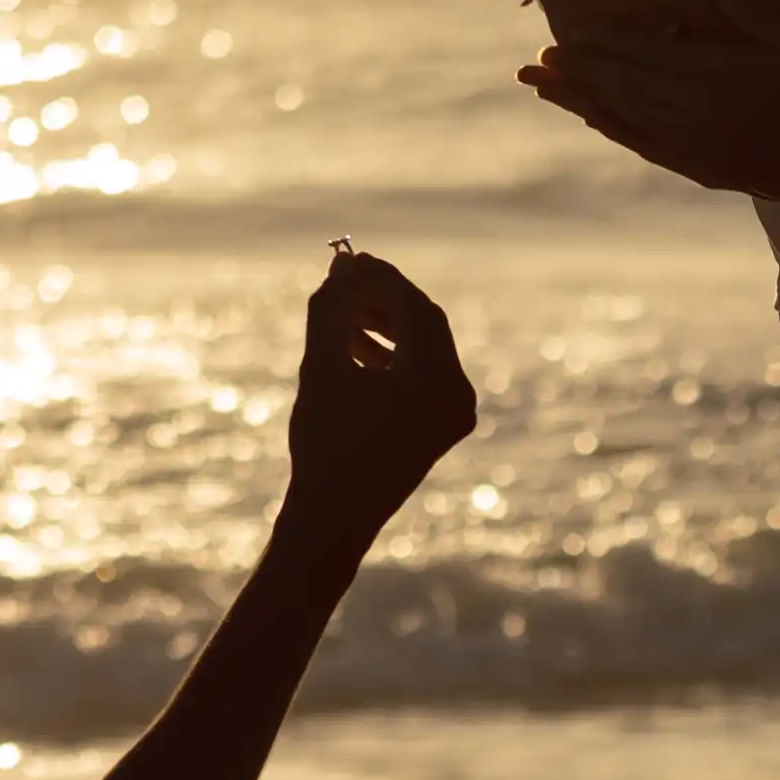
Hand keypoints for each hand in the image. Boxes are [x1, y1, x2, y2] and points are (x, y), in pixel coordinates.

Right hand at [281, 244, 477, 526]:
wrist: (334, 520)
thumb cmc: (324, 444)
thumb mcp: (322, 368)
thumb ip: (331, 310)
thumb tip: (341, 266)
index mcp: (438, 381)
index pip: (417, 309)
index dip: (382, 279)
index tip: (350, 259)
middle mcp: (458, 396)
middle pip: (424, 327)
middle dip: (382, 300)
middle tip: (345, 278)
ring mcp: (453, 415)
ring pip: (421, 351)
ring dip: (382, 327)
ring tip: (338, 314)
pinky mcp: (440, 429)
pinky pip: (420, 377)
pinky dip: (389, 358)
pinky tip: (351, 344)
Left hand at [523, 2, 779, 202]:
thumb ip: (759, 17)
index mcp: (721, 79)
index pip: (652, 55)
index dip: (611, 41)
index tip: (576, 26)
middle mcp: (698, 113)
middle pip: (626, 86)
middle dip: (580, 70)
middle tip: (537, 56)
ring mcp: (693, 144)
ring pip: (624, 117)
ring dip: (580, 98)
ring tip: (542, 83)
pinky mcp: (695, 165)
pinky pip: (642, 143)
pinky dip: (610, 127)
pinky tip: (587, 114)